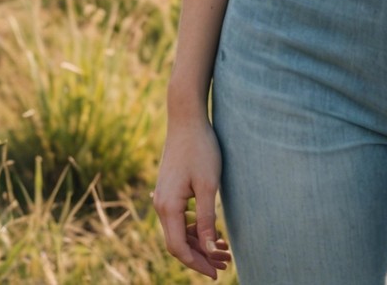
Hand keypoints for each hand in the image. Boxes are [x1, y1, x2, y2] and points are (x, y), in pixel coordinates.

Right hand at [153, 114, 231, 278]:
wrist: (186, 118)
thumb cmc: (200, 148)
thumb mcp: (208, 185)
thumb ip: (206, 219)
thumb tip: (208, 249)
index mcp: (168, 206)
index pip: (178, 247)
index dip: (197, 263)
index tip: (215, 274)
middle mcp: (161, 204)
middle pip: (179, 242)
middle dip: (201, 255)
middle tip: (226, 264)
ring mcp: (163, 196)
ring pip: (180, 230)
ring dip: (200, 243)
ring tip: (224, 250)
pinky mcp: (169, 189)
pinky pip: (179, 218)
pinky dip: (194, 228)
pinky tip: (212, 232)